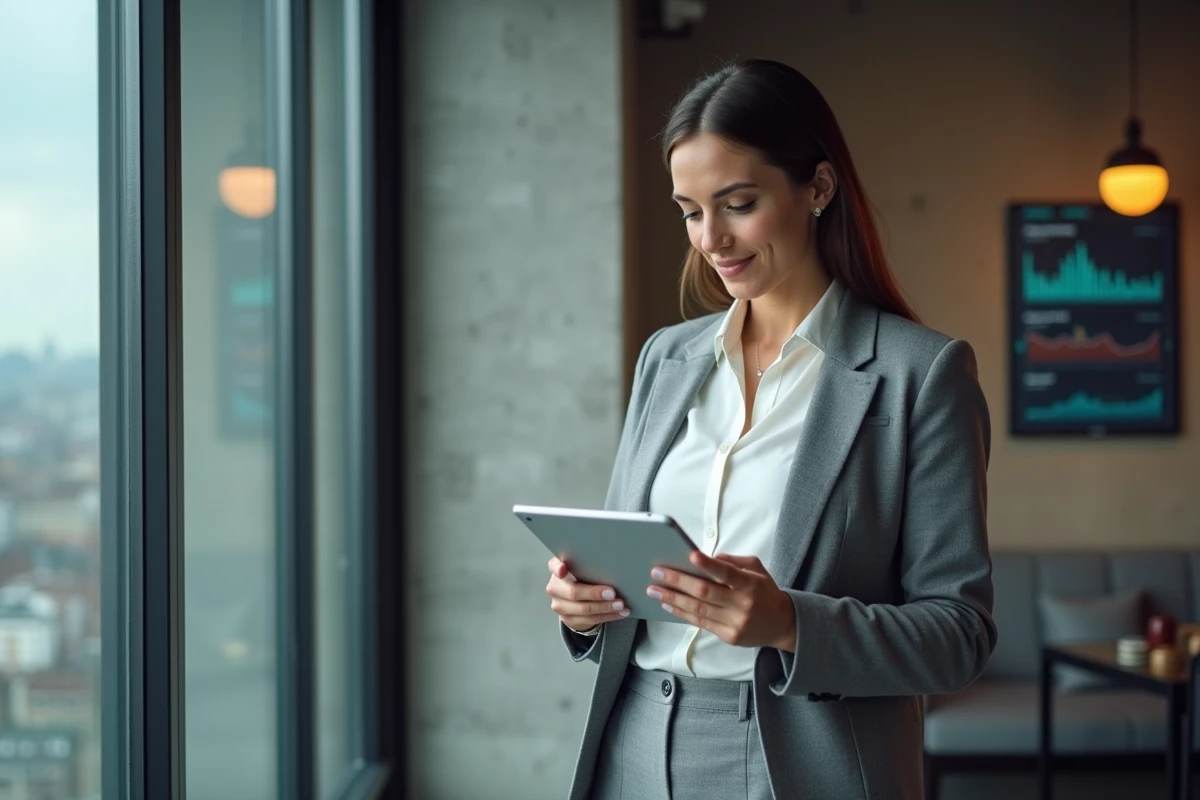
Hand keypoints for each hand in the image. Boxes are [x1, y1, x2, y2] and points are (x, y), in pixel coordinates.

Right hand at [546, 556, 630, 632]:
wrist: (575, 598)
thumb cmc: (582, 575)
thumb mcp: (582, 567)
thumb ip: (588, 564)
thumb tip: (611, 565)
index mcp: (557, 569)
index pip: (554, 566)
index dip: (558, 568)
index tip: (563, 569)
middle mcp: (555, 587)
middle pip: (573, 592)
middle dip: (595, 593)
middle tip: (612, 593)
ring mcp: (559, 605)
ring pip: (584, 609)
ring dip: (605, 608)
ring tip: (620, 605)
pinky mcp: (568, 619)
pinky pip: (590, 620)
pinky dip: (608, 616)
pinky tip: (619, 613)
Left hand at [647, 552, 796, 651]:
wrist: (783, 624)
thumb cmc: (765, 592)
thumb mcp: (757, 569)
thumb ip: (733, 561)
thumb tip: (707, 558)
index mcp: (751, 584)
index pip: (727, 573)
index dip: (709, 565)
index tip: (690, 555)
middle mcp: (743, 604)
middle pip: (705, 592)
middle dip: (678, 581)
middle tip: (657, 572)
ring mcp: (735, 622)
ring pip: (698, 609)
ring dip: (673, 599)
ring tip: (654, 590)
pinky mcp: (729, 636)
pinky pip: (700, 623)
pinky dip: (681, 613)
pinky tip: (668, 605)